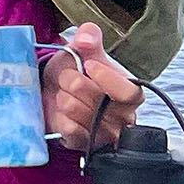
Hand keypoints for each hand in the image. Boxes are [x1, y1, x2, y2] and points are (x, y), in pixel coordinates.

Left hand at [41, 21, 141, 151]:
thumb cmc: (75, 72)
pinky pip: (70, 131)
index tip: (88, 65)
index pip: (130, 92)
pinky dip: (60, 118)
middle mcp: (123, 116)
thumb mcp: (82, 50)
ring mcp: (105, 134)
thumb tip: (86, 36)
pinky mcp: (86, 146)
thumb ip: (89, 37)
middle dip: (73, 83)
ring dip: (64, 100)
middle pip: (96, 100)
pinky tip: (62, 113)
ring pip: (78, 113)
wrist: (53, 93)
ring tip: (66, 96)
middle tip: (69, 80)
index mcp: (130, 92)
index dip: (107, 79)